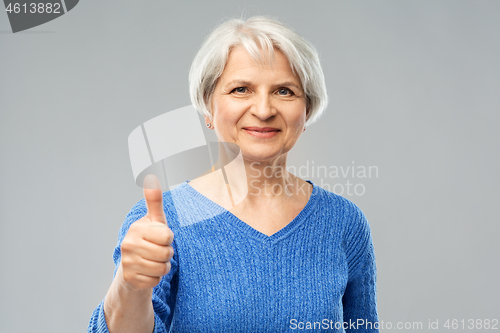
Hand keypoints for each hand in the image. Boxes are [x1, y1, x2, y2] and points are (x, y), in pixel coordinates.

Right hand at [119, 175, 174, 289]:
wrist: (133, 266)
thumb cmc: (149, 239)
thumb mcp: (155, 220)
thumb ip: (155, 201)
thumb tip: (151, 178)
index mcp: (136, 228)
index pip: (167, 236)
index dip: (168, 238)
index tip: (160, 238)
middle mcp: (128, 244)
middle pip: (166, 253)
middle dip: (167, 254)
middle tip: (158, 251)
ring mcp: (127, 263)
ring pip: (162, 269)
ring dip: (162, 267)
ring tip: (153, 261)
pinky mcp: (130, 279)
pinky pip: (155, 281)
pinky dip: (155, 278)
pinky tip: (147, 272)